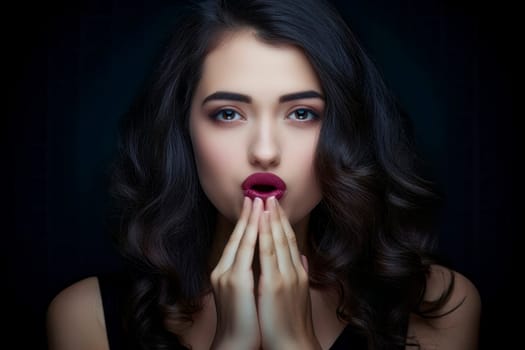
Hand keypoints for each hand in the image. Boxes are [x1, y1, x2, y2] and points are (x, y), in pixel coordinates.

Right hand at [210, 197, 261, 349]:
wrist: (236, 342)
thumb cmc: (246, 321)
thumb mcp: (249, 294)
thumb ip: (256, 275)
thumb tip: (270, 262)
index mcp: (228, 273)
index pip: (240, 242)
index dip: (248, 223)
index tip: (257, 206)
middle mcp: (224, 270)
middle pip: (238, 236)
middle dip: (248, 215)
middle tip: (256, 194)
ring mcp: (227, 274)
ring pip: (241, 239)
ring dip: (251, 218)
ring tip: (259, 200)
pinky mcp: (234, 280)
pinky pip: (245, 251)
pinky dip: (252, 234)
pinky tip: (258, 221)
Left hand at [257, 197, 321, 349]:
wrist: (292, 345)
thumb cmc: (291, 324)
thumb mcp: (298, 295)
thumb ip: (299, 273)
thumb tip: (300, 258)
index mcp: (297, 273)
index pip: (289, 242)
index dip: (282, 223)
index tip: (276, 207)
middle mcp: (293, 271)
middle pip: (285, 237)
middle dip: (277, 215)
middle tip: (270, 195)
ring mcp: (285, 276)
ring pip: (277, 240)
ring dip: (271, 218)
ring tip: (265, 200)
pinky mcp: (274, 284)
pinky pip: (268, 253)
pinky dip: (265, 234)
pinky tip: (260, 221)